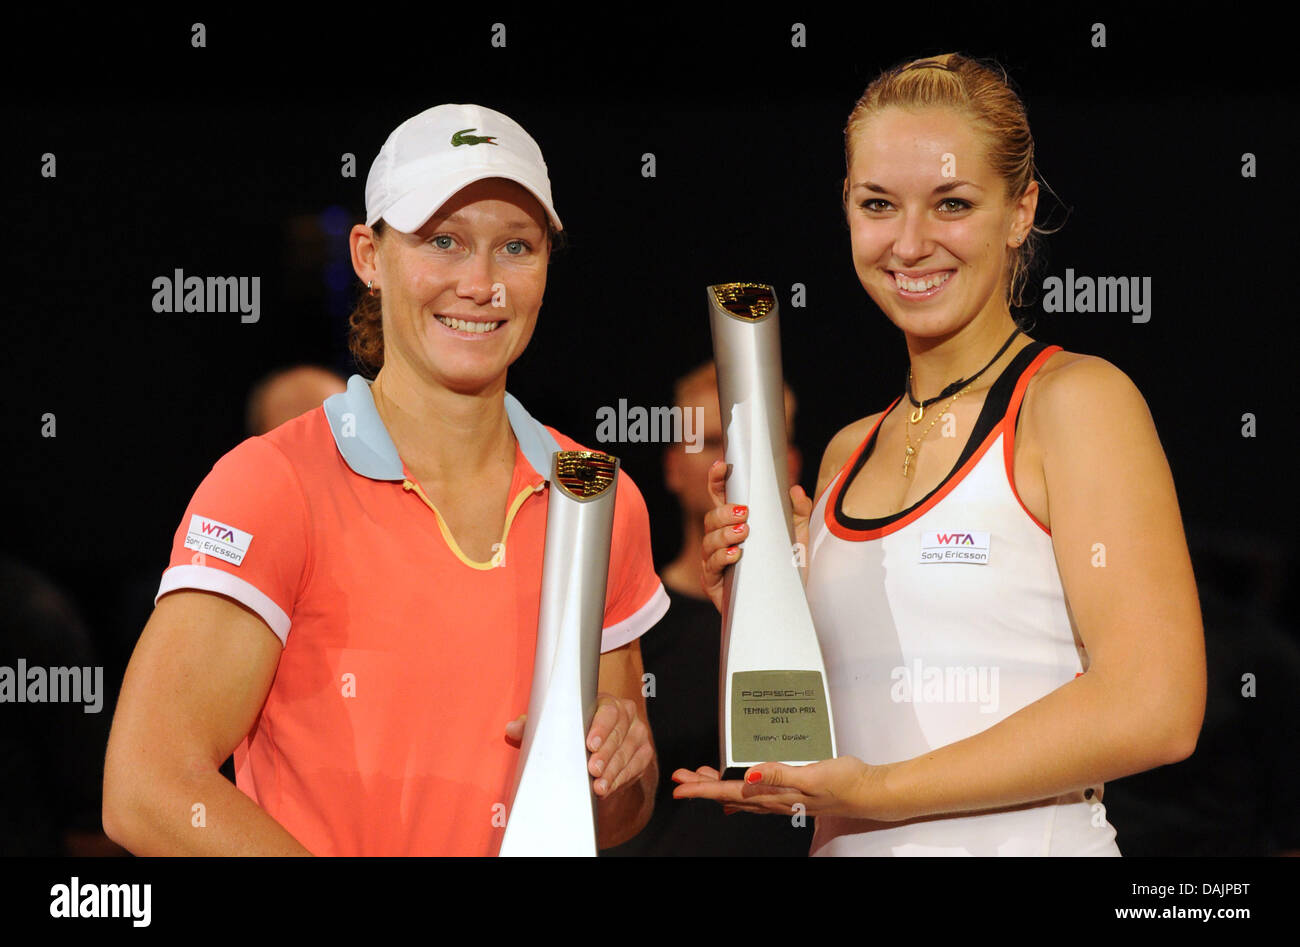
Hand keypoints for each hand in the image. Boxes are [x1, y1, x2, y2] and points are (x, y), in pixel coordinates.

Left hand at [505, 691, 652, 798]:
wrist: (600, 748)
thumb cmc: (575, 731)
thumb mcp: (554, 725)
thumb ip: (533, 725)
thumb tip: (512, 729)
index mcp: (606, 702)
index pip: (608, 711)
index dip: (600, 727)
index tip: (589, 744)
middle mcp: (626, 715)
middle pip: (619, 735)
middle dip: (605, 754)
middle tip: (592, 769)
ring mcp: (637, 735)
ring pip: (627, 753)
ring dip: (613, 771)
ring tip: (599, 785)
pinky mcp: (643, 754)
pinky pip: (635, 767)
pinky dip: (620, 779)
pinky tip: (608, 788)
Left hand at [670, 756, 896, 819]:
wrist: (868, 792)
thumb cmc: (844, 783)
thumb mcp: (812, 775)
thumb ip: (780, 774)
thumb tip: (749, 776)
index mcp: (774, 795)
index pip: (730, 793)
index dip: (702, 789)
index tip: (680, 786)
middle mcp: (774, 799)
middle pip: (729, 795)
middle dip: (702, 786)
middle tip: (680, 777)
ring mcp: (781, 798)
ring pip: (739, 796)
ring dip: (717, 788)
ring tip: (697, 779)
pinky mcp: (790, 792)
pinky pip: (755, 796)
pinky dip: (738, 792)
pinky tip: (734, 792)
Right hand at [700, 460, 814, 610]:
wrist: (787, 606)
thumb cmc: (785, 570)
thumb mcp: (797, 537)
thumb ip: (798, 511)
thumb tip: (795, 489)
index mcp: (736, 524)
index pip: (721, 497)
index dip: (717, 480)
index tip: (722, 466)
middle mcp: (721, 540)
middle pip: (710, 518)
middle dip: (724, 512)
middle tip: (744, 512)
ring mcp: (715, 561)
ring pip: (709, 540)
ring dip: (725, 534)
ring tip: (744, 533)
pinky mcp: (715, 583)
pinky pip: (711, 566)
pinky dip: (723, 557)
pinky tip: (736, 554)